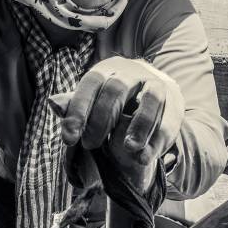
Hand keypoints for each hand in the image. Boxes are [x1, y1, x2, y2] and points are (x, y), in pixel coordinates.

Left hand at [60, 57, 183, 167]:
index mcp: (108, 70)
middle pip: (117, 89)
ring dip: (140, 126)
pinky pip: (169, 118)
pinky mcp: (175, 101)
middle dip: (102, 119)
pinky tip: (144, 157)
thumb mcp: (91, 102)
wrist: (151, 97)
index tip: (69, 139)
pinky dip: (158, 139)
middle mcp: (132, 72)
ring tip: (129, 150)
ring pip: (151, 99)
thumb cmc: (113, 103)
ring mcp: (156, 84)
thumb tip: (52, 102)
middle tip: (91, 145)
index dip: (78, 110)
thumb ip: (74, 105)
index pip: (90, 83)